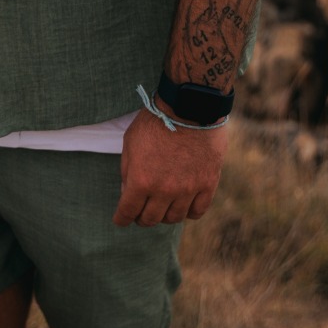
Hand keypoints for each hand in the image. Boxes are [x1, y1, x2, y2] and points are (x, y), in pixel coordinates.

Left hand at [113, 105, 228, 226]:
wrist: (188, 107)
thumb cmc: (155, 121)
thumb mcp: (130, 142)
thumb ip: (127, 171)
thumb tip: (128, 193)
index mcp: (141, 180)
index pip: (128, 212)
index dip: (122, 219)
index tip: (121, 220)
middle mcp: (164, 191)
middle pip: (150, 219)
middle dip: (141, 218)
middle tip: (140, 212)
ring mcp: (187, 190)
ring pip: (173, 218)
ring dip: (164, 215)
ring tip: (162, 206)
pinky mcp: (207, 185)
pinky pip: (197, 212)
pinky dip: (188, 211)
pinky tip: (183, 204)